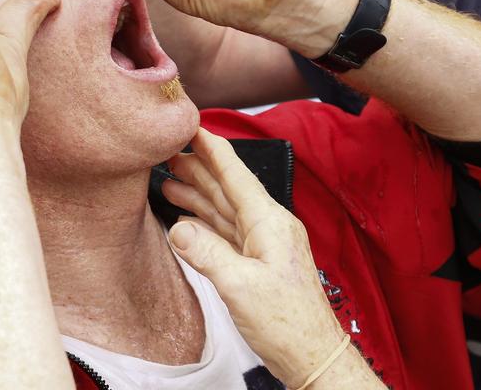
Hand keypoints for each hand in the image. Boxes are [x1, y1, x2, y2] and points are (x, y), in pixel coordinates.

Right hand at [162, 129, 352, 387]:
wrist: (312, 355)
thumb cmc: (287, 323)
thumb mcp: (240, 286)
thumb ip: (206, 252)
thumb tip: (178, 228)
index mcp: (269, 222)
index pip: (236, 175)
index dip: (213, 149)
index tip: (193, 126)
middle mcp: (268, 227)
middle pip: (227, 189)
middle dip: (198, 169)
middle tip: (169, 152)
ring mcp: (264, 245)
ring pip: (225, 210)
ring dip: (198, 194)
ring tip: (170, 180)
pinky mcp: (258, 263)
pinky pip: (226, 233)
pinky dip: (205, 222)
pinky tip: (187, 219)